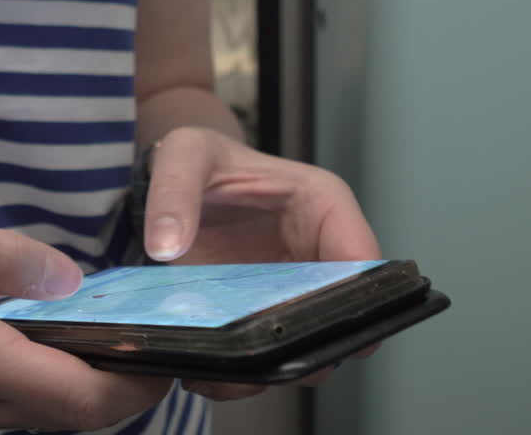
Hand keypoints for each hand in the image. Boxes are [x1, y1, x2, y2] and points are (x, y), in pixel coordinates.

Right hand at [0, 200, 171, 434]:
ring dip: (103, 377)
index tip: (177, 339)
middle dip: (132, 379)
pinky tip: (80, 327)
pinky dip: (69, 372)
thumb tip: (70, 279)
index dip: (137, 381)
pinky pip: (33, 399)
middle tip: (170, 320)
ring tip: (134, 319)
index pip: (78, 400)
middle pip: (78, 415)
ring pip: (58, 411)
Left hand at [140, 126, 381, 398]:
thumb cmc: (198, 158)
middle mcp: (324, 252)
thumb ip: (173, 190)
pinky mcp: (271, 313)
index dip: (352, 302)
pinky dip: (248, 375)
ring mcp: (300, 289)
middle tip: (256, 364)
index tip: (306, 329)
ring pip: (314, 347)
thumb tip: (167, 246)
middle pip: (348, 317)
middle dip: (310, 347)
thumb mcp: (182, 154)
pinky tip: (207, 376)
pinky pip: (277, 354)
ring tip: (221, 376)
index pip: (362, 259)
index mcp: (323, 204)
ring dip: (275, 370)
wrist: (179, 184)